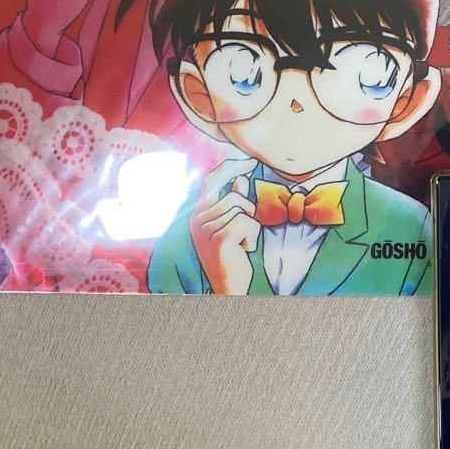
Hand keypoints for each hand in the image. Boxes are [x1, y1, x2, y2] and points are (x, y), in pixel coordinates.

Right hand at [190, 158, 260, 295]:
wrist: (229, 287)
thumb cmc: (232, 255)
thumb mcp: (232, 226)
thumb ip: (233, 203)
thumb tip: (240, 179)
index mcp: (197, 214)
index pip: (211, 180)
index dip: (230, 167)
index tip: (249, 161)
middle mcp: (197, 220)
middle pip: (233, 196)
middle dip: (248, 210)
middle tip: (246, 231)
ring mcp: (206, 230)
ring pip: (244, 211)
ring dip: (251, 227)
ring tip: (241, 244)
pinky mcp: (219, 240)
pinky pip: (248, 223)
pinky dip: (252, 237)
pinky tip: (243, 250)